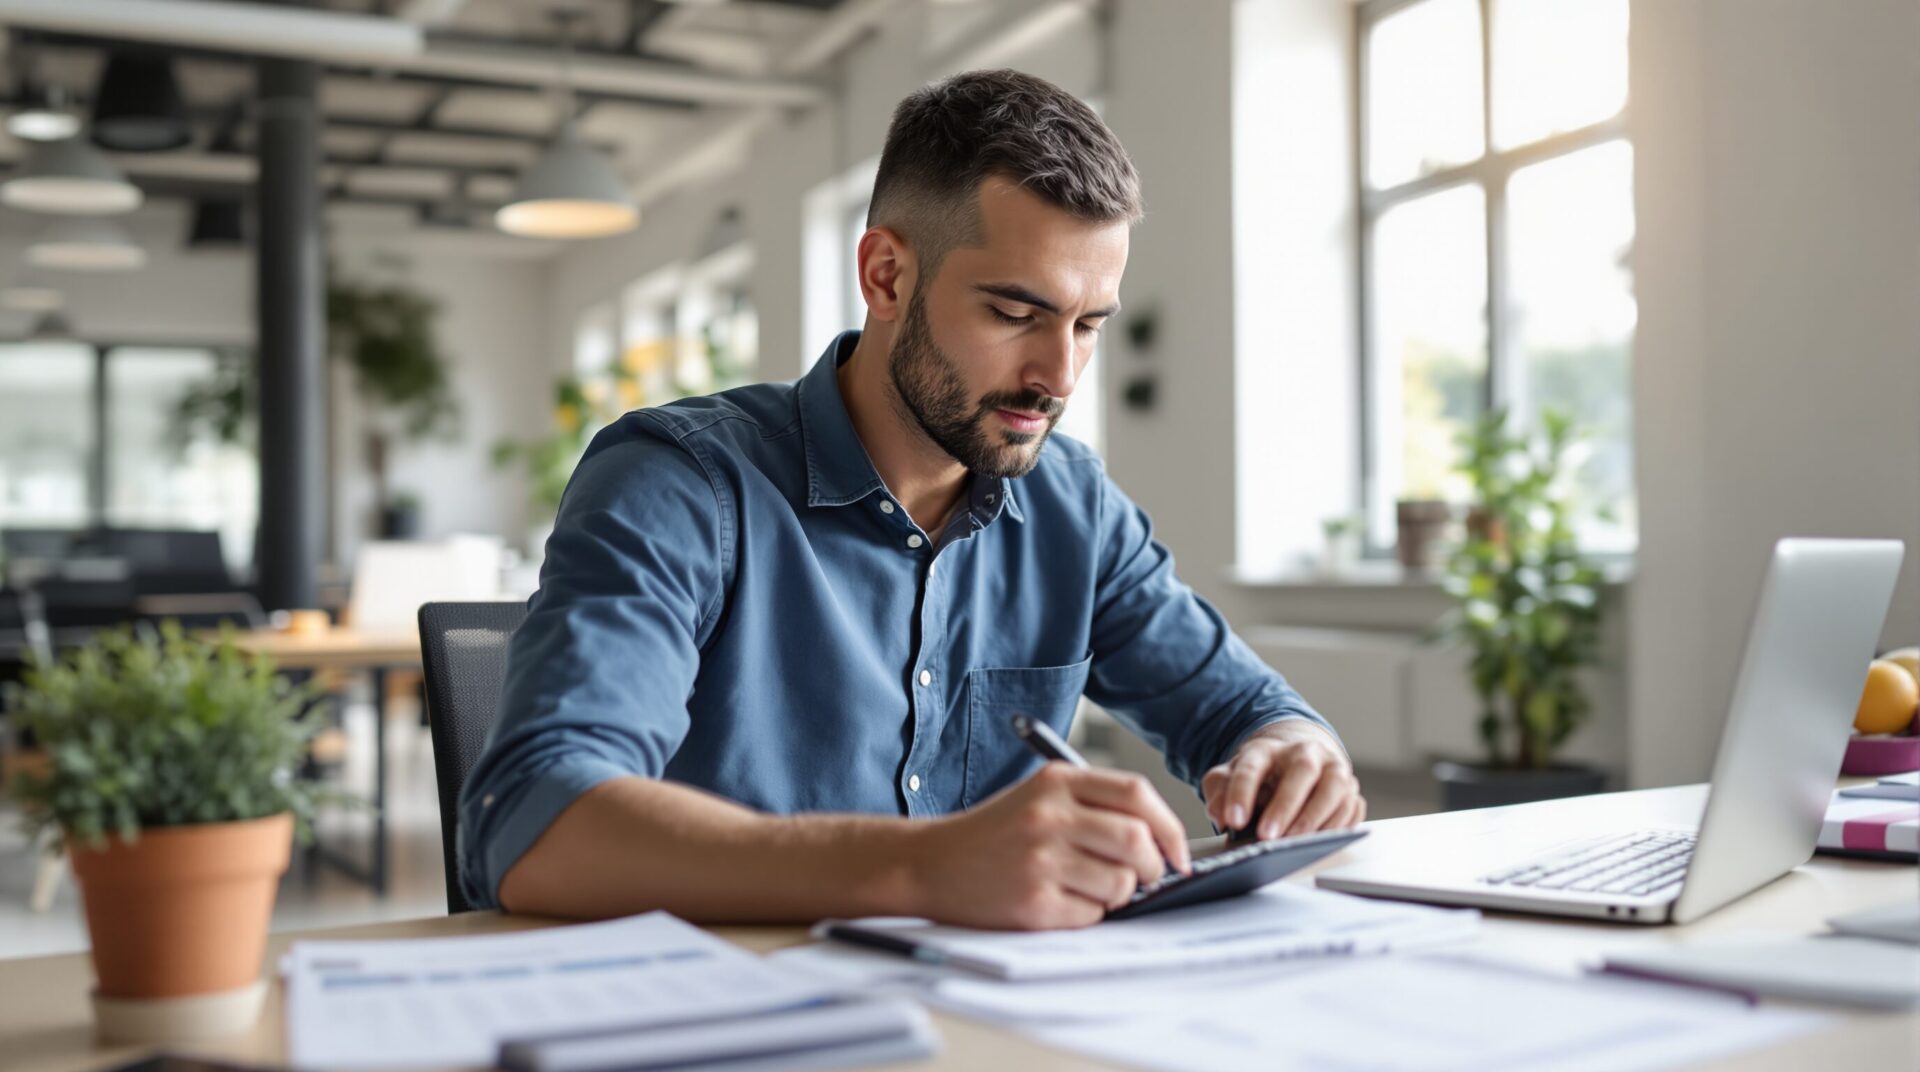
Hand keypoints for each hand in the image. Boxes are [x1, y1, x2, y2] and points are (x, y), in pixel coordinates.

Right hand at [910, 763, 1192, 929]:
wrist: (930, 864)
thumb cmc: (994, 833)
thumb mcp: (1039, 796)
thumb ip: (1095, 805)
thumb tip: (1161, 840)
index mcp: (1056, 781)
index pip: (1137, 794)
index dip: (1169, 825)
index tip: (1177, 851)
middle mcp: (1049, 816)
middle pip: (1137, 841)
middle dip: (1153, 867)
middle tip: (1147, 877)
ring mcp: (1040, 860)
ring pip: (1120, 883)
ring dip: (1119, 894)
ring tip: (1091, 888)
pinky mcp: (1033, 902)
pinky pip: (1092, 914)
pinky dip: (1088, 913)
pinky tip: (1061, 902)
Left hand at [1202, 722, 1364, 840]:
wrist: (1296, 761)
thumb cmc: (1263, 776)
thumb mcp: (1232, 777)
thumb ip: (1219, 791)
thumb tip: (1219, 814)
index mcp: (1269, 749)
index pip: (1252, 766)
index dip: (1241, 793)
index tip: (1232, 820)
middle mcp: (1306, 752)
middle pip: (1302, 770)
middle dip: (1285, 805)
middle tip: (1268, 836)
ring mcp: (1334, 769)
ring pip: (1334, 788)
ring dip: (1315, 819)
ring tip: (1295, 843)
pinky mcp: (1352, 789)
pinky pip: (1353, 806)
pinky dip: (1340, 825)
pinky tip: (1323, 841)